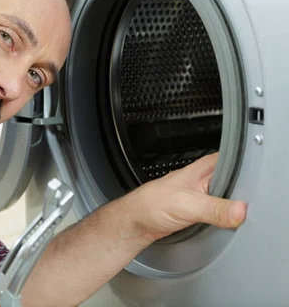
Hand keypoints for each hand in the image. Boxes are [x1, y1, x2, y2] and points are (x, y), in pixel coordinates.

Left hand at [122, 153, 247, 241]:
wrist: (136, 221)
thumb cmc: (150, 204)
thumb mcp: (187, 205)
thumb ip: (214, 208)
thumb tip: (239, 210)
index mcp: (202, 167)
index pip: (234, 162)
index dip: (244, 174)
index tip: (248, 189)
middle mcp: (204, 178)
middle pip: (234, 182)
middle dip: (239, 194)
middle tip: (236, 206)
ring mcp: (202, 194)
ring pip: (228, 197)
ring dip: (230, 207)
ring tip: (225, 214)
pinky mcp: (201, 208)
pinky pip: (221, 211)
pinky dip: (224, 216)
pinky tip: (221, 222)